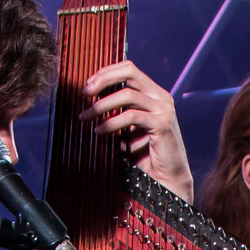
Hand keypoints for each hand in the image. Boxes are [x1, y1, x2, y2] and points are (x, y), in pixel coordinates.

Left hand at [86, 62, 192, 201]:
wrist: (165, 180)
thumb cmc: (144, 156)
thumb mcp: (125, 128)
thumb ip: (115, 111)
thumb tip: (90, 98)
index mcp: (154, 94)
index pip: (129, 69)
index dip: (105, 73)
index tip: (87, 86)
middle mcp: (161, 97)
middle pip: (129, 72)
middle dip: (103, 80)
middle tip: (84, 93)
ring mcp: (164, 109)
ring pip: (127, 94)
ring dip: (102, 105)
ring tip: (85, 117)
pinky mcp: (162, 124)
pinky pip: (132, 116)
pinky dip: (111, 122)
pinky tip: (100, 132)